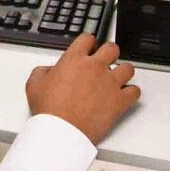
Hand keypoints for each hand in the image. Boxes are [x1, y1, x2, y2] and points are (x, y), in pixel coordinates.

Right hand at [25, 34, 139, 144]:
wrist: (61, 132)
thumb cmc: (49, 110)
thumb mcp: (34, 84)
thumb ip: (42, 71)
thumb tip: (48, 70)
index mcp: (74, 60)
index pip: (87, 38)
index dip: (88, 42)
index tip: (89, 47)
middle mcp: (95, 67)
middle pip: (112, 48)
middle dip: (109, 53)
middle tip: (105, 60)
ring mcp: (110, 83)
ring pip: (128, 68)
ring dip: (123, 72)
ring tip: (117, 78)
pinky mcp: (120, 101)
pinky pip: (135, 91)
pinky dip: (131, 92)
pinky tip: (124, 95)